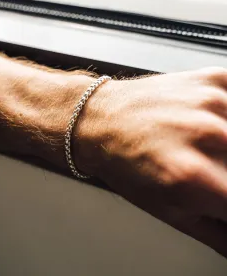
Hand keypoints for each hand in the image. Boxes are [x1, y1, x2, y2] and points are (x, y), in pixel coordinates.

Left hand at [74, 67, 226, 256]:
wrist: (100, 122)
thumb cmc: (123, 164)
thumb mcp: (169, 211)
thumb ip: (218, 234)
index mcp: (195, 177)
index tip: (221, 198)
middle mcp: (208, 135)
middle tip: (214, 177)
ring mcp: (212, 102)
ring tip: (210, 153)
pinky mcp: (211, 80)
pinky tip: (218, 126)